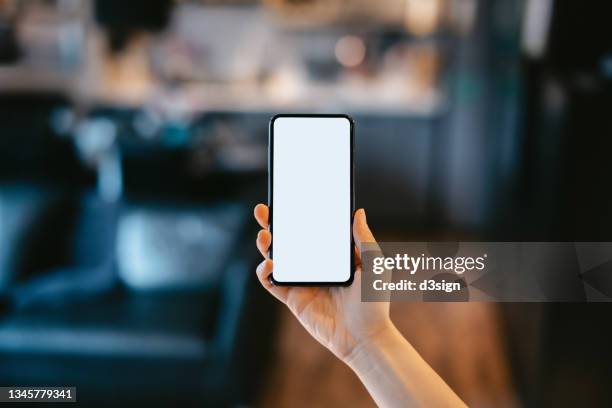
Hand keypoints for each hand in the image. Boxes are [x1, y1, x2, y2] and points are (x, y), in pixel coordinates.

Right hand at [254, 204, 391, 360]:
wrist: (365, 337)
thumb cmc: (374, 301)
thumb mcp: (375, 264)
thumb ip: (364, 239)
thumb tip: (358, 212)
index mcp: (332, 254)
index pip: (311, 229)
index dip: (297, 214)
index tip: (288, 199)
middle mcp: (314, 265)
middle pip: (288, 240)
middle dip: (272, 224)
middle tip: (263, 211)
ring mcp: (302, 281)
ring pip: (276, 258)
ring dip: (265, 245)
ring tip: (265, 236)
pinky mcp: (293, 299)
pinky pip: (272, 283)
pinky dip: (264, 272)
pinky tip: (270, 264)